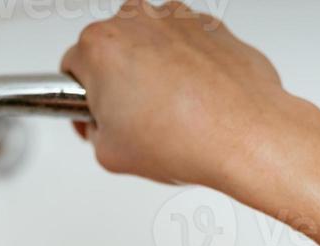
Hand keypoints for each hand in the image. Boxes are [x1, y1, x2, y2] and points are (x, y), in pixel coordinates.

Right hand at [60, 0, 297, 187]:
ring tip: (172, 114)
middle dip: (119, 82)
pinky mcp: (209, 26)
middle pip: (112, 51)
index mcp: (100, 46)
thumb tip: (103, 125)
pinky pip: (187, 46)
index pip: (72, 69)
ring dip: (154, 71)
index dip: (84, 99)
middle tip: (137, 122)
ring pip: (151, 45)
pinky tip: (197, 101)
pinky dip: (189, 68)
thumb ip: (93, 131)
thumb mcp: (110, 154)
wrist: (247, 134)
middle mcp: (136, 20)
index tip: (97, 115)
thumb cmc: (187, 139)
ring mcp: (176, 18)